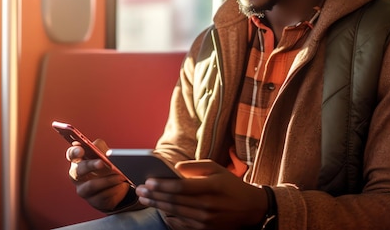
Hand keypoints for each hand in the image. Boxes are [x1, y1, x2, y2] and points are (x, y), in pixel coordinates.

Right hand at [66, 138, 130, 211]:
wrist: (113, 185)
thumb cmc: (106, 165)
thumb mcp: (104, 153)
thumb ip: (102, 149)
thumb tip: (105, 153)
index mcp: (78, 160)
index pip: (71, 154)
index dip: (74, 152)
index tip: (80, 150)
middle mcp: (76, 176)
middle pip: (78, 170)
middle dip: (90, 165)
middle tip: (101, 162)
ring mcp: (83, 190)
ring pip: (91, 185)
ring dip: (107, 180)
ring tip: (120, 176)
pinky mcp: (94, 201)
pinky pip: (103, 196)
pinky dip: (114, 190)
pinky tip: (121, 185)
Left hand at [135, 160, 267, 229]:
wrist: (251, 208)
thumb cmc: (230, 184)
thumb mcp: (216, 168)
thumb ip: (194, 166)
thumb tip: (173, 169)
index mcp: (211, 187)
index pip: (180, 187)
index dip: (162, 185)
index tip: (148, 181)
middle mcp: (208, 205)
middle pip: (174, 201)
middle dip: (154, 195)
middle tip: (139, 190)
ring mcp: (206, 220)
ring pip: (175, 212)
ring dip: (157, 205)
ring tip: (144, 199)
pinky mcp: (205, 229)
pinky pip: (181, 224)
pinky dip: (168, 217)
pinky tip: (159, 210)